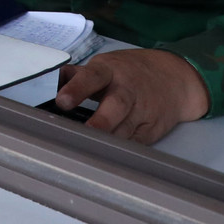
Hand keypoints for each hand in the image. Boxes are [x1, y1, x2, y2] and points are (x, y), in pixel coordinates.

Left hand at [55, 49, 209, 142]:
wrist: (174, 78)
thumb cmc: (128, 72)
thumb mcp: (104, 67)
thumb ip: (77, 76)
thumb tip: (49, 81)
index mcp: (110, 72)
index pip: (92, 77)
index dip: (77, 89)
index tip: (62, 102)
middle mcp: (128, 90)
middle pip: (117, 105)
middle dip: (101, 122)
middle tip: (84, 134)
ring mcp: (143, 111)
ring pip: (126, 130)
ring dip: (108, 142)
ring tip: (87, 151)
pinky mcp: (152, 130)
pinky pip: (135, 143)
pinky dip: (121, 151)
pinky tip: (107, 156)